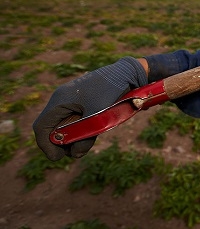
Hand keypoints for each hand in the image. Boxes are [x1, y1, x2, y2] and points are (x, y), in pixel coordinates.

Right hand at [33, 57, 147, 159]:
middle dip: (59, 143)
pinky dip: (77, 129)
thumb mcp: (100, 115)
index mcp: (60, 100)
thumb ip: (86, 135)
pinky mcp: (80, 101)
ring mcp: (70, 99)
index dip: (46, 145)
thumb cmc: (112, 90)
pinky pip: (72, 118)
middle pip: (50, 127)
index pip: (41, 127)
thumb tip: (75, 154)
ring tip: (85, 142)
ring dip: (70, 137)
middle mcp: (61, 99)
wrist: (127, 73)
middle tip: (76, 151)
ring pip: (62, 124)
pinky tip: (91, 131)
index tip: (58, 157)